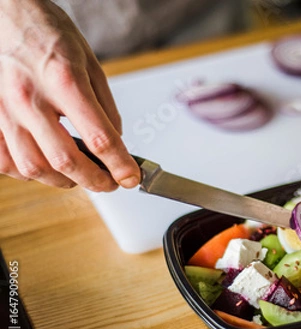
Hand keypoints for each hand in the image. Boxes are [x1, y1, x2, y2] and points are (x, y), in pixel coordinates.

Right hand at [0, 0, 139, 190]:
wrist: (10, 16)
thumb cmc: (51, 35)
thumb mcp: (92, 66)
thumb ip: (106, 108)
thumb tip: (116, 142)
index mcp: (65, 81)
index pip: (98, 137)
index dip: (119, 164)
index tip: (131, 177)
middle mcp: (31, 98)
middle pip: (65, 160)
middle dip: (94, 180)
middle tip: (110, 182)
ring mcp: (6, 110)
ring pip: (33, 166)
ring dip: (62, 180)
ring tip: (80, 175)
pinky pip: (5, 160)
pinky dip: (27, 172)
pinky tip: (45, 167)